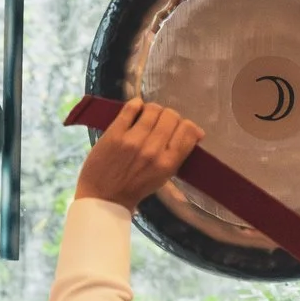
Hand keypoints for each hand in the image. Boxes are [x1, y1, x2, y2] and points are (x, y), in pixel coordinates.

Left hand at [75, 101, 204, 210]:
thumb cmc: (135, 188)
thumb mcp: (163, 177)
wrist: (104, 196)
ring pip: (152, 109)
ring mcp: (133, 140)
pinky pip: (130, 108)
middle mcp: (153, 150)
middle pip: (171, 116)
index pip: (187, 131)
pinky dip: (136, 104)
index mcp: (168, 164)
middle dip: (169, 116)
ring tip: (147, 115)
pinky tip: (136, 108)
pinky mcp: (115, 133)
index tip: (180, 128)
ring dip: (152, 109)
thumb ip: (177, 155)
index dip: (187, 125)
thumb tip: (195, 132)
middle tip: (161, 122)